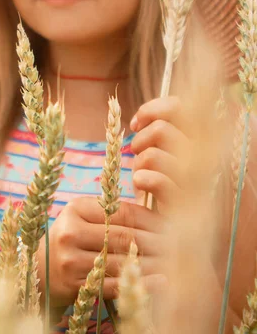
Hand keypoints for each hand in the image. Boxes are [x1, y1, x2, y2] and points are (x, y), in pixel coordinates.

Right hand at [36, 196, 167, 307]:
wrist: (40, 268)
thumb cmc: (70, 237)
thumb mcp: (83, 217)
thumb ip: (109, 212)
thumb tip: (154, 213)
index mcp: (75, 209)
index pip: (118, 212)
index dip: (147, 217)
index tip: (170, 222)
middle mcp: (70, 232)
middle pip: (121, 236)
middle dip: (153, 240)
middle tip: (180, 243)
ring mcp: (70, 260)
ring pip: (119, 261)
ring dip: (151, 263)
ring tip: (176, 263)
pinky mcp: (75, 285)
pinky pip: (113, 284)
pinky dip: (139, 283)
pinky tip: (160, 281)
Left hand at [130, 96, 192, 214]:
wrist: (185, 232)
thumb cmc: (174, 190)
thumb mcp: (171, 157)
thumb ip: (161, 136)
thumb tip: (138, 121)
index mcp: (202, 140)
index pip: (178, 107)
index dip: (151, 110)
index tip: (135, 124)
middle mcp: (203, 157)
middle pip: (162, 129)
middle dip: (141, 139)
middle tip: (137, 152)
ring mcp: (195, 181)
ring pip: (153, 155)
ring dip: (139, 163)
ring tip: (139, 174)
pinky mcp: (184, 204)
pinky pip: (157, 181)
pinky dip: (142, 180)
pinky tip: (141, 186)